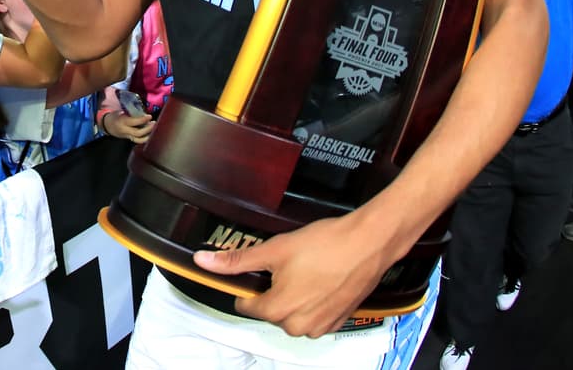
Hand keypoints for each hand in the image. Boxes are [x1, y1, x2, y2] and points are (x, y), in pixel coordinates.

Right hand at [102, 110, 154, 143]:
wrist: (107, 125)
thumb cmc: (116, 116)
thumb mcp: (122, 112)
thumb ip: (132, 113)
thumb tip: (144, 114)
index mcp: (122, 122)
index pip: (134, 122)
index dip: (143, 119)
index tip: (149, 116)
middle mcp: (124, 130)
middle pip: (138, 132)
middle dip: (148, 128)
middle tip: (154, 123)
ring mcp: (126, 136)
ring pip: (139, 139)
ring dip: (148, 135)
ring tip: (153, 129)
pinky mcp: (128, 139)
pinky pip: (138, 141)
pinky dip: (145, 138)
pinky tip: (150, 134)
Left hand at [192, 212, 393, 336]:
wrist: (368, 244)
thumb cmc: (326, 245)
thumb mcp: (274, 249)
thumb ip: (237, 260)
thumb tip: (204, 262)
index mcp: (278, 310)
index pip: (246, 305)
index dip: (248, 284)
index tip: (258, 268)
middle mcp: (298, 326)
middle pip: (270, 311)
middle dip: (272, 289)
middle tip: (286, 264)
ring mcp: (320, 327)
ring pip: (292, 314)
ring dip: (293, 296)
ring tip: (305, 269)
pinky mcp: (338, 322)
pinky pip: (313, 316)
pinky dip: (312, 301)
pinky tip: (320, 279)